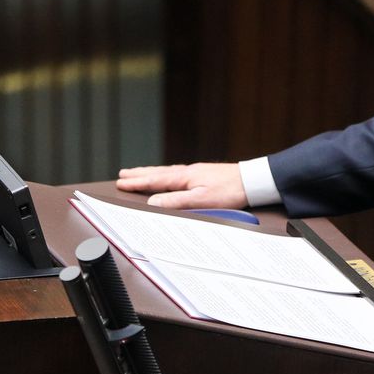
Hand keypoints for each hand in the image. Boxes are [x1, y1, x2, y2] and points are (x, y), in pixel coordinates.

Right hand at [116, 163, 247, 209]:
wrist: (252, 181)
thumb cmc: (229, 191)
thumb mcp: (201, 200)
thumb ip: (176, 202)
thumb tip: (153, 202)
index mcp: (184, 177)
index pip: (154, 180)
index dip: (136, 182)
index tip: (121, 183)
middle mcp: (187, 172)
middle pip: (157, 173)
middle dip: (139, 174)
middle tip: (123, 174)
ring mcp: (195, 172)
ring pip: (166, 172)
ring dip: (150, 173)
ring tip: (139, 173)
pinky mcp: (203, 174)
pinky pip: (176, 173)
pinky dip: (165, 174)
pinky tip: (168, 176)